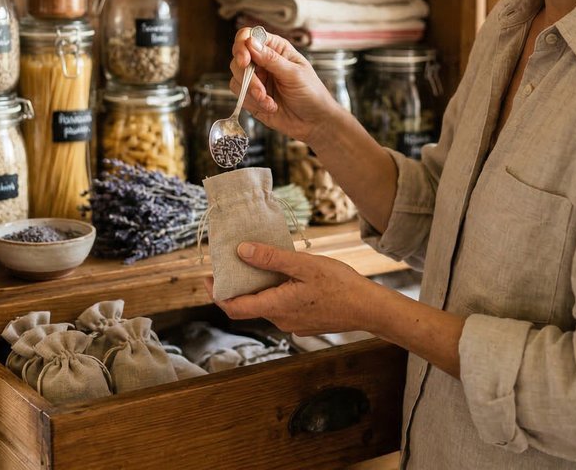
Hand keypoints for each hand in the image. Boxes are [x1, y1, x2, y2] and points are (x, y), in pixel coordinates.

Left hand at [205, 241, 377, 336]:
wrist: (369, 308)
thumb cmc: (340, 285)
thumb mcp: (304, 265)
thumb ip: (271, 259)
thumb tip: (242, 251)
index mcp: (276, 307)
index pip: (235, 308)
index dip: (216, 295)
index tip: (207, 279)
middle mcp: (281, 320)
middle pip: (250, 305)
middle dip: (239, 285)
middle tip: (233, 262)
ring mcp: (293, 324)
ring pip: (267, 305)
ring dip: (259, 287)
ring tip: (261, 262)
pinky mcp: (304, 322)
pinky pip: (281, 307)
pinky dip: (276, 292)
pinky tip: (286, 275)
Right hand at [229, 27, 341, 142]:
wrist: (313, 122)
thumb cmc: (311, 93)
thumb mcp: (294, 74)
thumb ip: (271, 59)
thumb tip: (250, 43)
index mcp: (276, 48)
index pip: (249, 36)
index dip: (242, 45)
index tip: (244, 60)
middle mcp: (262, 61)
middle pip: (238, 58)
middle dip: (246, 76)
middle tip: (260, 90)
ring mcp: (256, 79)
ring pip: (236, 78)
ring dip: (252, 92)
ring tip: (269, 101)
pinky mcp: (251, 96)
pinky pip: (240, 95)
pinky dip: (252, 102)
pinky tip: (270, 107)